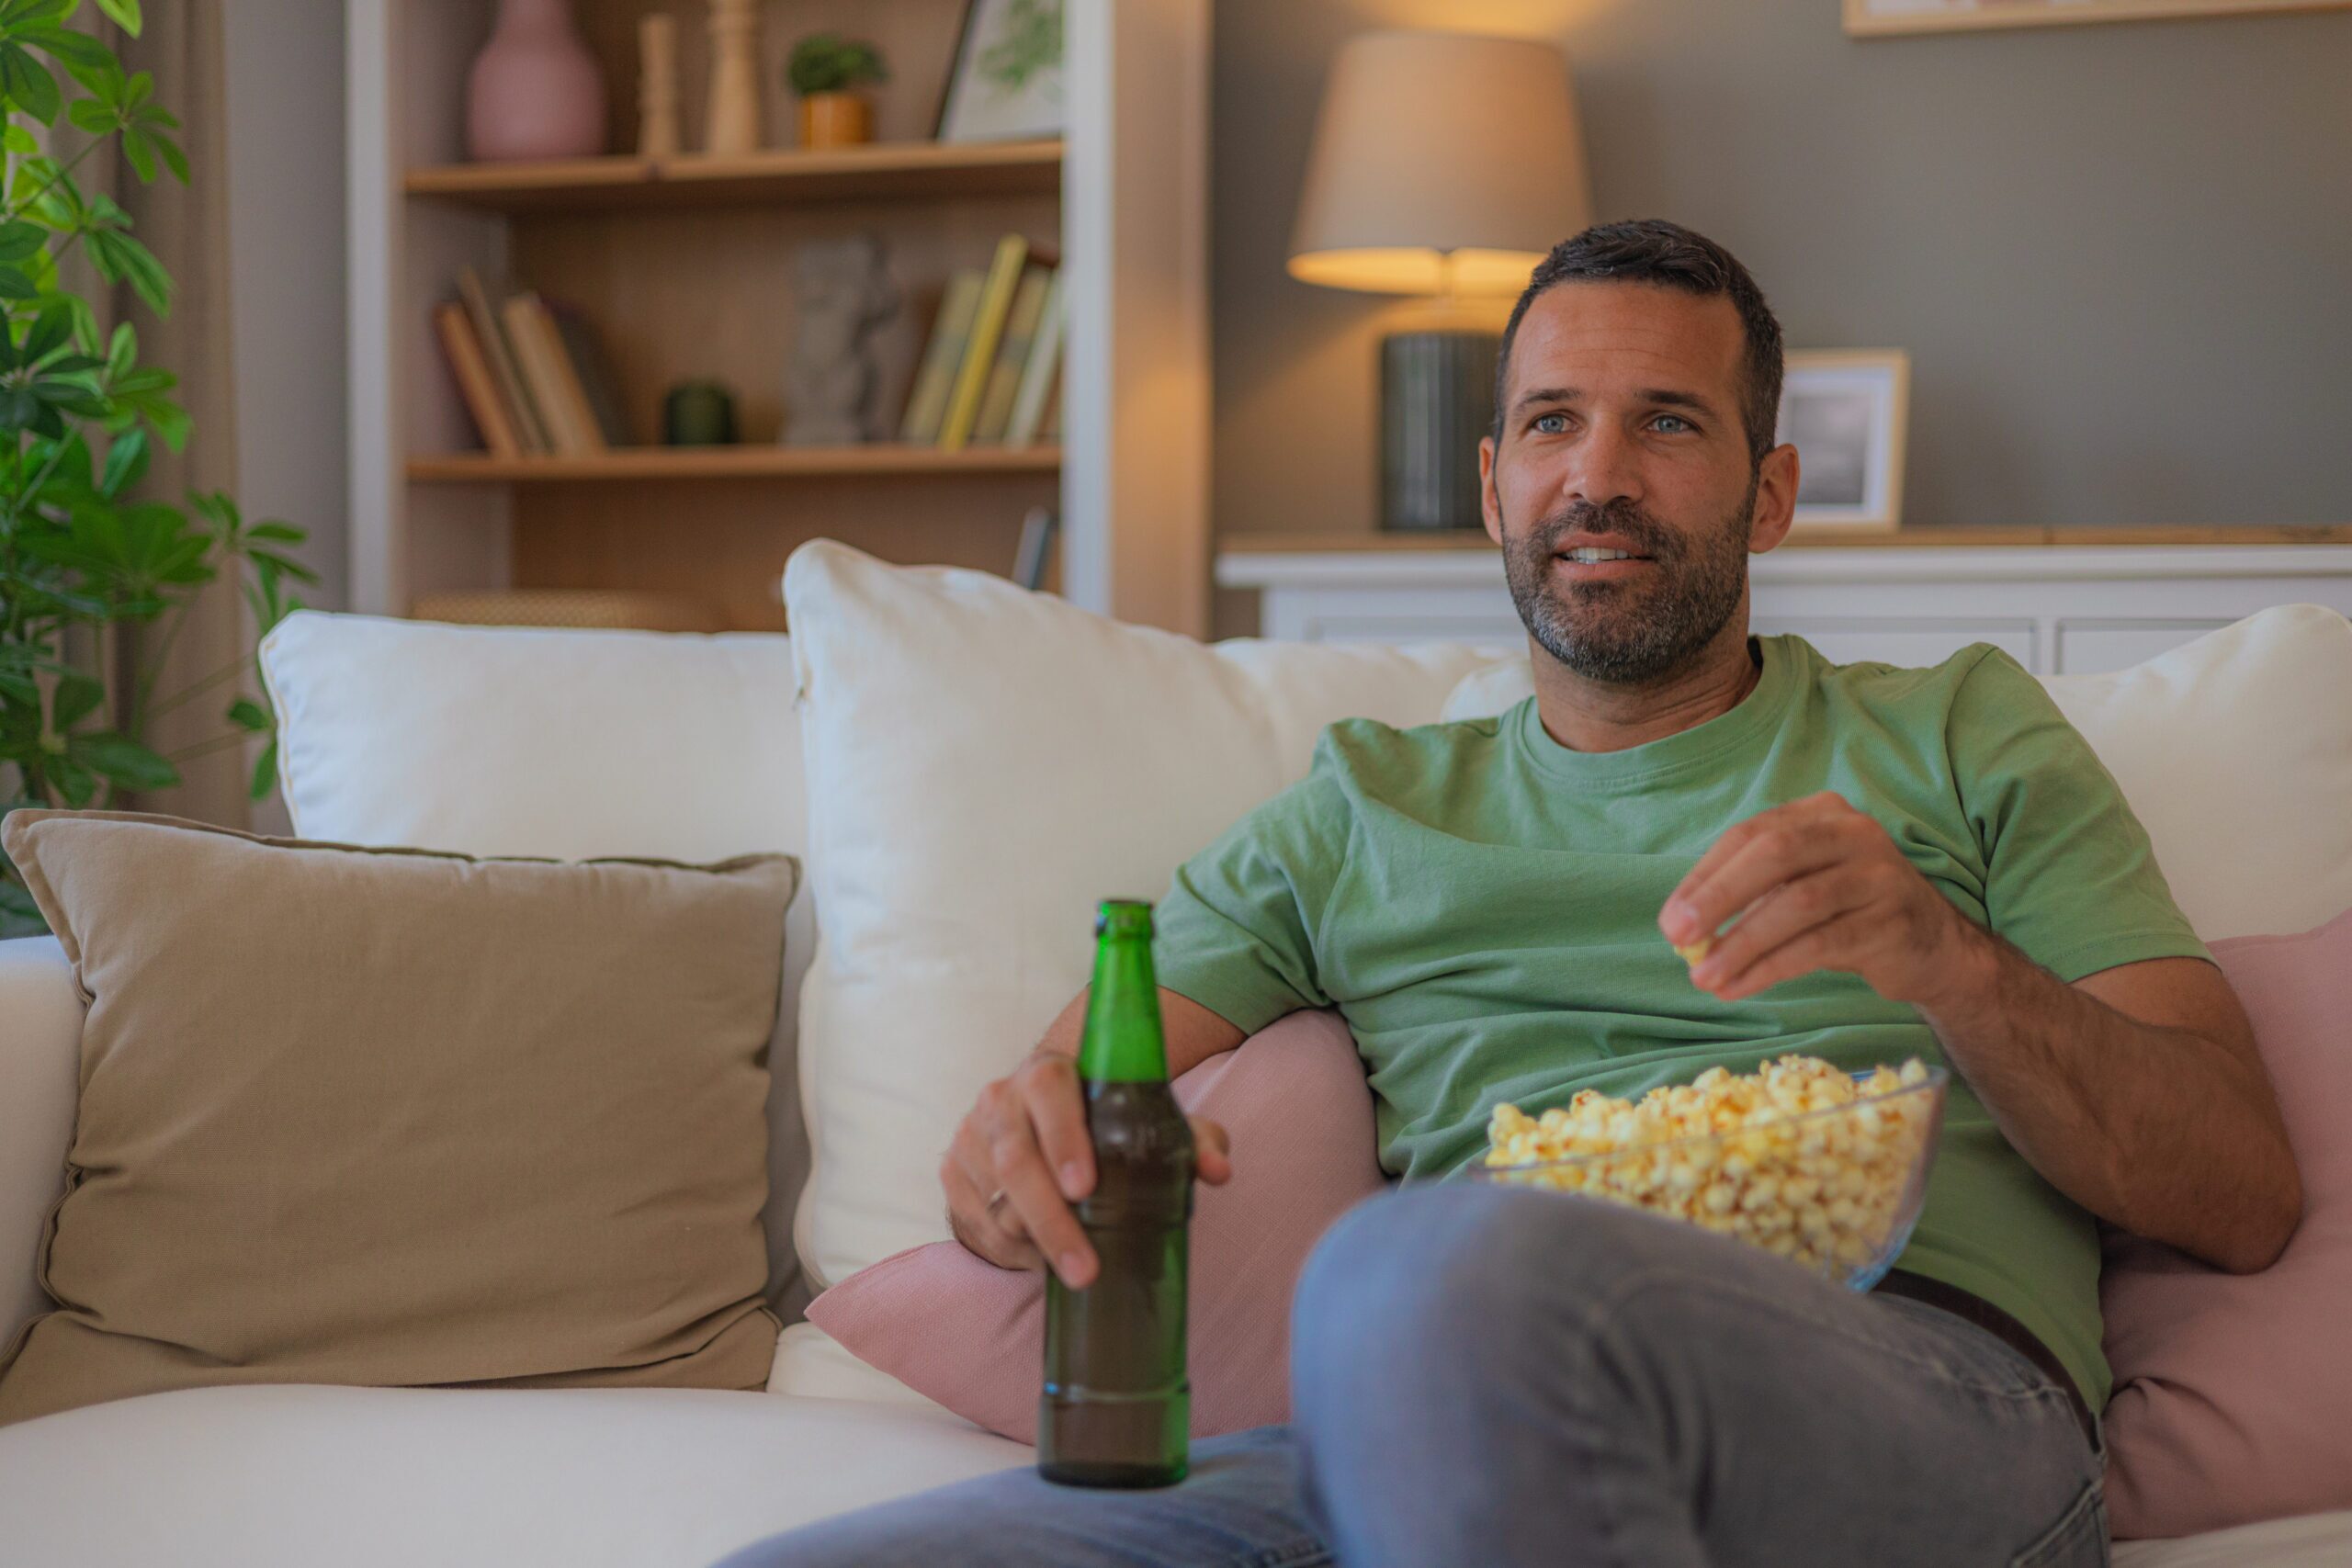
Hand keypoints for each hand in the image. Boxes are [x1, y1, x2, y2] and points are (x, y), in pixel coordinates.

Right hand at [942, 1050, 1231, 1287]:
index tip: (1086, 1187)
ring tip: (1072, 1269)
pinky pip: (974, 1222)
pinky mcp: (951, 1171)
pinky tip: (1038, 1261)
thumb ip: (1190, 1140)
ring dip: (1033, 1243)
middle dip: (1052, 1221)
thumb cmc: (1102, 1121)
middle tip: (1087, 1269)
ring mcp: (969, 1135)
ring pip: (994, 1200)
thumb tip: (1217, 1171)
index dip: (1064, 1139)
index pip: (1050, 1093)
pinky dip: (1007, 1251)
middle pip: (1016, 1160)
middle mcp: (999, 1098)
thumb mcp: (1149, 1123)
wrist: (1039, 1114)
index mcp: (1046, 1072)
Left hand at [1658, 791, 1981, 1008]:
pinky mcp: (1892, 922)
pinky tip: (1740, 987)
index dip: (1704, 878)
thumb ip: (1749, 895)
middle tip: (1678, 939)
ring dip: (1741, 945)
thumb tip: (1682, 928)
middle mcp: (1854, 833)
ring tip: (1704, 978)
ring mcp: (1879, 875)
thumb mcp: (1798, 888)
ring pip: (1797, 905)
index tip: (1669, 921)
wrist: (1932, 947)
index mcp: (1820, 813)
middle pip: (1774, 856)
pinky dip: (1771, 967)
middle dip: (1718, 898)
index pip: (1749, 836)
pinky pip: (1820, 944)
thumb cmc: (1847, 912)